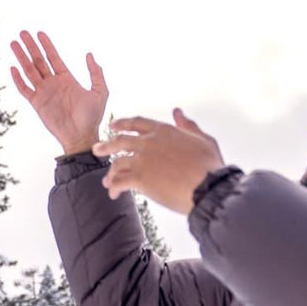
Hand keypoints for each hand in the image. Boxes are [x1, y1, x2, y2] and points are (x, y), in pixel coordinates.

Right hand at [10, 31, 107, 154]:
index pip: (54, 57)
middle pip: (39, 60)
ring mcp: (44, 93)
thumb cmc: (92, 116)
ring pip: (29, 71)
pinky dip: (18, 79)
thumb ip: (96, 73)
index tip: (39, 33)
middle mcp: (53, 83)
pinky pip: (24, 89)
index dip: (47, 45)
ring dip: (21, 57)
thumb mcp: (100, 91)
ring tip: (14, 43)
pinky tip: (13, 67)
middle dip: (31, 46)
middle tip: (23, 32)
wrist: (81, 136)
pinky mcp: (36, 103)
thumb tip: (89, 54)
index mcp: (67, 79)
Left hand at [92, 108, 224, 212]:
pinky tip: (114, 193)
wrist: (208, 188)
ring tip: (106, 182)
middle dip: (106, 145)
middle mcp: (148, 142)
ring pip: (117, 163)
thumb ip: (187, 125)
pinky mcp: (139, 178)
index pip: (136, 123)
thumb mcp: (202, 139)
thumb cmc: (210, 166)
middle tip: (97, 149)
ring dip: (110, 174)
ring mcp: (141, 160)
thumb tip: (178, 112)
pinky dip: (114, 188)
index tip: (113, 126)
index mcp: (162, 131)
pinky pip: (119, 182)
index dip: (122, 124)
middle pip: (119, 141)